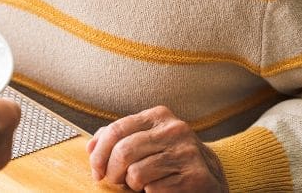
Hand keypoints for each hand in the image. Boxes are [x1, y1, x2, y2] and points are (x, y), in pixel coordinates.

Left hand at [87, 106, 226, 191]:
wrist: (211, 178)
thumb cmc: (172, 159)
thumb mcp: (148, 141)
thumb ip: (121, 138)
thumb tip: (91, 146)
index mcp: (160, 116)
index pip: (117, 129)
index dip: (99, 152)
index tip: (96, 170)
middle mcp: (175, 130)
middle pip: (124, 151)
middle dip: (111, 172)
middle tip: (114, 181)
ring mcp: (187, 153)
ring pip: (137, 173)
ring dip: (132, 185)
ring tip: (141, 184)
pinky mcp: (195, 177)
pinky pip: (154, 189)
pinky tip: (158, 189)